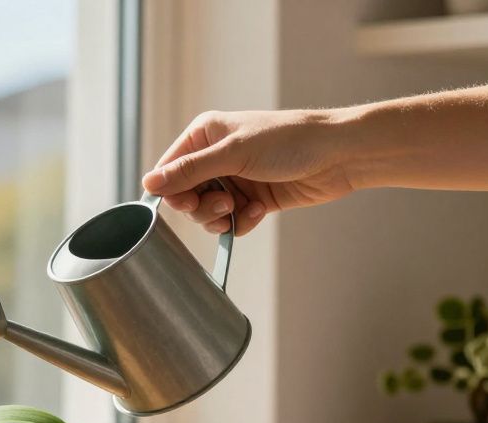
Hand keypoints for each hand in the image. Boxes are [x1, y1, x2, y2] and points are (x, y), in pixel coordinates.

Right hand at [142, 109, 356, 235]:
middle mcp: (215, 157)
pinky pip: (231, 221)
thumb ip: (189, 171)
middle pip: (184, 196)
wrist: (339, 155)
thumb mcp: (234, 154)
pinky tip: (259, 211)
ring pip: (206, 212)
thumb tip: (148, 184)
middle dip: (201, 208)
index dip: (172, 192)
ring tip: (241, 209)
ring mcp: (233, 179)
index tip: (188, 203)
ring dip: (220, 217)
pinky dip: (241, 222)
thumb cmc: (290, 141)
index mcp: (204, 135)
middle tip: (224, 205)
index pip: (168, 170)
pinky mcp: (251, 199)